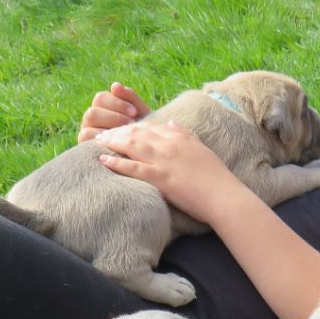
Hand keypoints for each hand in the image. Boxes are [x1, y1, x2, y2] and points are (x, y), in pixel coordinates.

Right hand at [78, 82, 150, 142]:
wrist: (145, 154)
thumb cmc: (142, 131)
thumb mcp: (140, 113)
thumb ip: (130, 98)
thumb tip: (114, 85)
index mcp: (102, 107)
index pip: (101, 98)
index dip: (117, 103)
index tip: (134, 112)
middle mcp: (91, 119)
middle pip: (93, 110)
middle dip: (114, 117)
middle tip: (131, 124)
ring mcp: (86, 131)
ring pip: (89, 120)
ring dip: (109, 125)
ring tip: (126, 134)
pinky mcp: (84, 145)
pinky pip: (86, 136)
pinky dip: (102, 138)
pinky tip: (118, 143)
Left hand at [95, 121, 244, 224]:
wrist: (223, 195)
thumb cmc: (215, 177)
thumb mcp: (201, 148)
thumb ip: (185, 134)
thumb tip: (171, 122)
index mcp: (179, 138)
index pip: (150, 126)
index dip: (133, 126)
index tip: (120, 128)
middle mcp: (169, 145)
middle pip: (137, 133)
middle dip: (117, 131)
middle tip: (102, 134)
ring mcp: (163, 160)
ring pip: (132, 146)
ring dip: (112, 142)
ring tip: (97, 142)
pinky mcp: (160, 177)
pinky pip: (133, 167)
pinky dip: (117, 163)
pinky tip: (103, 160)